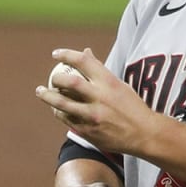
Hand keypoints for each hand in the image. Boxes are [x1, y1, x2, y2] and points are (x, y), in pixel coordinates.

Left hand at [36, 48, 165, 156]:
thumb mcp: (120, 85)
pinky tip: (58, 109)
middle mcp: (100, 97)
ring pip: (60, 102)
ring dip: (47, 96)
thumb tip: (85, 52)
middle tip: (53, 79)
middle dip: (56, 78)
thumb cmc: (132, 107)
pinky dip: (59, 111)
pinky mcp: (87, 130)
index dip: (66, 54)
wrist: (144, 134)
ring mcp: (92, 115)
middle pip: (68, 81)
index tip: (56, 54)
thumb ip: (99, 70)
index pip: (83, 61)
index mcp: (109, 82)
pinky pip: (65, 118)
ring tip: (41, 91)